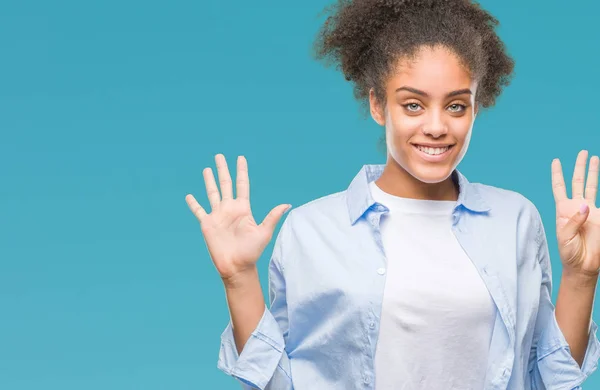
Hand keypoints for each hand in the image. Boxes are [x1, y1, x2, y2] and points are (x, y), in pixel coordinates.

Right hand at [185, 154, 290, 282]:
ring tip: (207, 169)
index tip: (240, 158)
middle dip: (222, 169)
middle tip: (219, 155)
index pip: (242, 184)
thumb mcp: (264, 232)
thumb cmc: (252, 252)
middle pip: (225, 184)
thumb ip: (272, 216)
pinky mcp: (207, 224)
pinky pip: (199, 211)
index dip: (241, 171)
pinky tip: (189, 196)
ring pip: (212, 193)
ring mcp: (218, 216)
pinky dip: (194, 203)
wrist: (236, 267)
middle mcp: (230, 209)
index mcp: (243, 208)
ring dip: (209, 181)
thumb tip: (287, 205)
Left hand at [552, 150, 599, 276]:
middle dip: (580, 167)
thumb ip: (574, 221)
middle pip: (577, 182)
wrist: (583, 265)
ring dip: (593, 173)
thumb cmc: (569, 252)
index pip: (559, 187)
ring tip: (595, 158)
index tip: (556, 161)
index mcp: (563, 210)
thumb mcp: (565, 237)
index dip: (557, 174)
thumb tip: (585, 206)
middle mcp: (577, 206)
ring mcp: (591, 211)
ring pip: (592, 186)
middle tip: (583, 152)